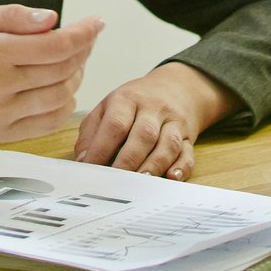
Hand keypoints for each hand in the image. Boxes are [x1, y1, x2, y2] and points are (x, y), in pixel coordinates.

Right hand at [0, 4, 101, 148]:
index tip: (96, 23)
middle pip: (64, 70)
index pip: (57, 45)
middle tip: (82, 37)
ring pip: (61, 97)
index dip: (85, 33)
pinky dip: (62, 105)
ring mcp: (0, 115)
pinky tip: (57, 88)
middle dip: (82, 50)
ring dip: (75, 77)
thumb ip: (11, 17)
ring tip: (67, 61)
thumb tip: (52, 19)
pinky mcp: (0, 133)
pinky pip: (48, 123)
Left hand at [70, 61, 239, 179]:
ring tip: (140, 182)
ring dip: (154, 165)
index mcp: (127, 99)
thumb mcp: (108, 107)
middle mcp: (153, 109)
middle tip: (115, 181)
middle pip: (144, 134)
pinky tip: (171, 178)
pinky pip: (188, 153)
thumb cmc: (135, 102)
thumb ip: (92, 132)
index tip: (91, 168)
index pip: (116, 124)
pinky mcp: (188, 136)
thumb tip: (82, 160)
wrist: (176, 87)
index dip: (102, 148)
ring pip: (168, 144)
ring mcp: (173, 122)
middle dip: (128, 160)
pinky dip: (181, 167)